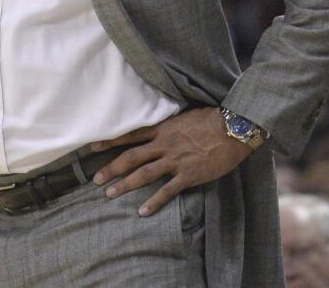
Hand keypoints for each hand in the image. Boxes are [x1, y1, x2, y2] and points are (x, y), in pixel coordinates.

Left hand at [89, 107, 254, 216]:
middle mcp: (164, 144)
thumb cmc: (212, 119)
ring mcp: (175, 161)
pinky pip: (167, 191)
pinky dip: (154, 202)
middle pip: (131, 157)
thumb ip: (169, 124)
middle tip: (96, 179)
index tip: (93, 148)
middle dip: (112, 168)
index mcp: (163, 129)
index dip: (111, 141)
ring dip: (125, 185)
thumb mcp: (184, 116)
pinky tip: (142, 211)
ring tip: (110, 194)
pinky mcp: (188, 175)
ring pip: (144, 174)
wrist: (234, 128)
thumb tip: (158, 127)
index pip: (131, 135)